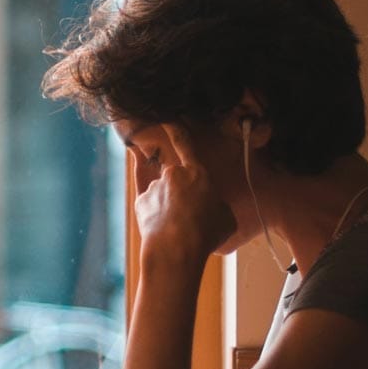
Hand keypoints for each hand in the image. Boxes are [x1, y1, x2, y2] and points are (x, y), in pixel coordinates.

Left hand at [134, 124, 235, 264]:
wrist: (176, 250)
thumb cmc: (206, 234)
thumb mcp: (227, 217)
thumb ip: (217, 202)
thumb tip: (212, 206)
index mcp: (197, 172)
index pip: (185, 143)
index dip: (176, 128)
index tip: (167, 118)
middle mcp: (172, 175)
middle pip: (176, 180)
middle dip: (181, 194)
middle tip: (190, 217)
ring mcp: (154, 188)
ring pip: (163, 194)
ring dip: (168, 207)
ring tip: (179, 230)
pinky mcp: (140, 202)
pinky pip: (149, 204)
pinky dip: (155, 214)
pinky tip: (164, 228)